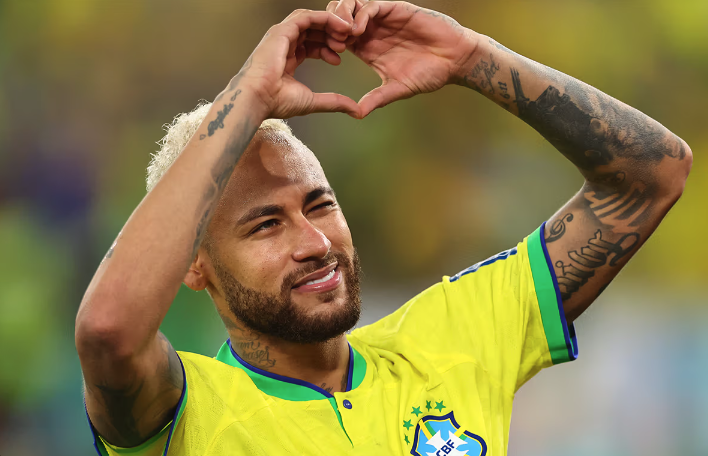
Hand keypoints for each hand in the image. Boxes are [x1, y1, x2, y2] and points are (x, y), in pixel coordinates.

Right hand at [232, 9, 360, 118]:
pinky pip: (307, 17)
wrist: (257, 98)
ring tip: (347, 35)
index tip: (340, 59)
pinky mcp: (282, 30)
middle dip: (332, 36)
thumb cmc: (276, 102)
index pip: (311, 46)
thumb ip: (334, 102)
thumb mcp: (313, 101)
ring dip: (331, 25)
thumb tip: (356, 111)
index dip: (327, 49)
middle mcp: (283, 44)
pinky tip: (340, 27)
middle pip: (312, 31)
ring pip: (311, 21)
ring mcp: (281, 35)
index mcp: (287, 59)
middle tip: (348, 43)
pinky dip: (325, 19)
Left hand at [327, 1, 478, 117]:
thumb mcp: (398, 89)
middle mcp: (372, 31)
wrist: (455, 59)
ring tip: (342, 36)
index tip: (329, 57)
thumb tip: (357, 115)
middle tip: (332, 43)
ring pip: (351, 6)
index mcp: (366, 48)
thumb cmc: (430, 74)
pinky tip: (357, 31)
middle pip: (338, 18)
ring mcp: (383, 19)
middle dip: (330, 26)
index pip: (336, 38)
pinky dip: (360, 15)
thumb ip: (377, 98)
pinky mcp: (396, 10)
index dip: (328, 43)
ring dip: (341, 18)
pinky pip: (371, 6)